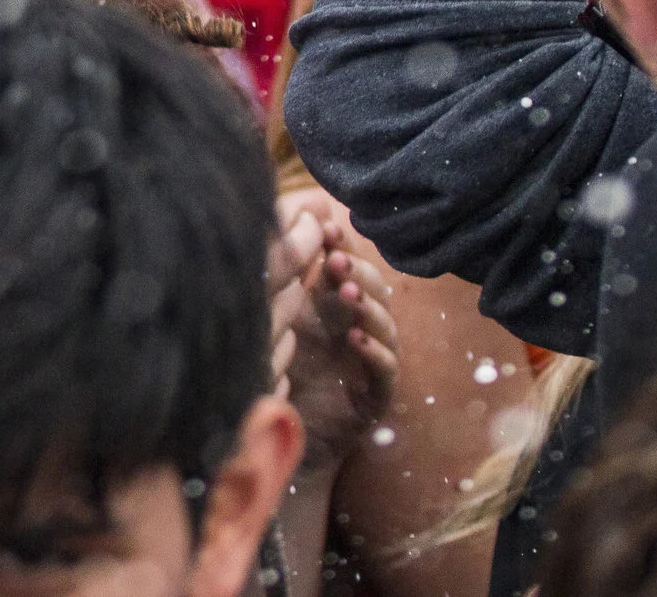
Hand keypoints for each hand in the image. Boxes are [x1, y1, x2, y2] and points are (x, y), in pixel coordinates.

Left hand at [273, 191, 397, 470]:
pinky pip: (386, 369)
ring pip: (385, 324)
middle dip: (356, 270)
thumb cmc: (278, 367)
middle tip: (336, 259)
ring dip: (368, 305)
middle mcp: (356, 324)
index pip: (346, 264)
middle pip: (372, 287)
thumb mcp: (275, 317)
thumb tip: (270, 229)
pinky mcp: (376, 393)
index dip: (341, 245)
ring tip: (347, 293)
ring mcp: (370, 357)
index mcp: (331, 302)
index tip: (327, 227)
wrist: (284, 430)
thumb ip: (279, 279)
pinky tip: (356, 340)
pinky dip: (375, 352)